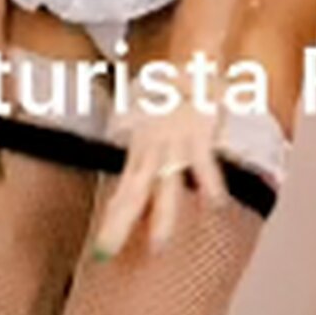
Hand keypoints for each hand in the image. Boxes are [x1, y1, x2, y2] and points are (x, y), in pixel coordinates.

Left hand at [93, 97, 226, 262]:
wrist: (186, 60)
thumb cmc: (169, 96)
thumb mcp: (149, 123)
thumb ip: (142, 147)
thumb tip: (128, 163)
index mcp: (141, 151)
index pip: (123, 193)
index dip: (113, 221)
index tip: (101, 252)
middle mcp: (152, 151)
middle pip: (133, 194)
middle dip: (120, 225)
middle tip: (107, 254)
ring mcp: (174, 143)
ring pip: (164, 185)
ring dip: (161, 215)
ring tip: (158, 246)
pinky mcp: (198, 133)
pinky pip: (203, 161)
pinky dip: (209, 181)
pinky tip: (214, 205)